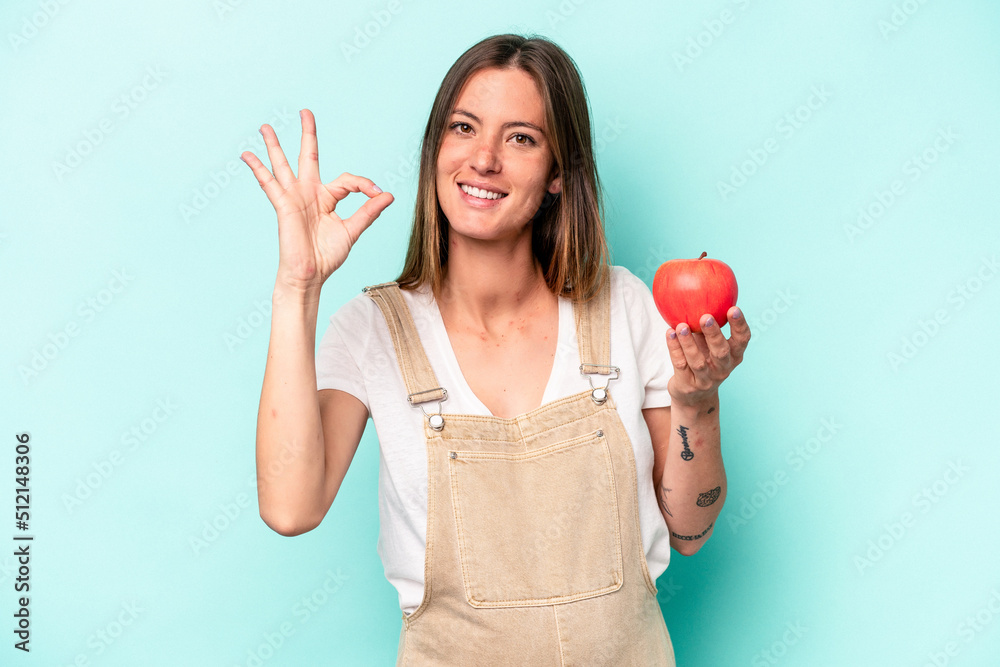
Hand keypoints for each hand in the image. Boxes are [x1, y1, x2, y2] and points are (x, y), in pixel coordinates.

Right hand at [241, 109, 393, 293]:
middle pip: (308, 156)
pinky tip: (246, 155)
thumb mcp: (352, 230)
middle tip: (305, 111)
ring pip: (283, 164)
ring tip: (265, 126)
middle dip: (307, 134)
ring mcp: (294, 198)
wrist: (310, 275)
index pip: (347, 180)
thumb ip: (368, 211)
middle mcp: (309, 193)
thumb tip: (387, 195)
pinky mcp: (284, 206)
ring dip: (274, 145)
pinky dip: (257, 168)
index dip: (364, 184)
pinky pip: (269, 183)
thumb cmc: (328, 256)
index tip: (377, 193)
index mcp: (327, 198)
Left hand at [665, 307, 749, 406]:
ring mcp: (705, 379)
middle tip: (706, 317)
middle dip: (714, 334)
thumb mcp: (710, 343)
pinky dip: (674, 348)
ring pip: (697, 361)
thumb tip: (703, 286)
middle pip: (721, 352)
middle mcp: (722, 368)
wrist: (693, 396)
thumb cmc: (703, 358)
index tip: (734, 309)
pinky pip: (679, 364)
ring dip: (689, 343)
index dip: (740, 325)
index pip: (742, 340)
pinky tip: (669, 333)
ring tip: (681, 326)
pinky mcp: (687, 385)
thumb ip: (709, 323)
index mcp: (734, 355)